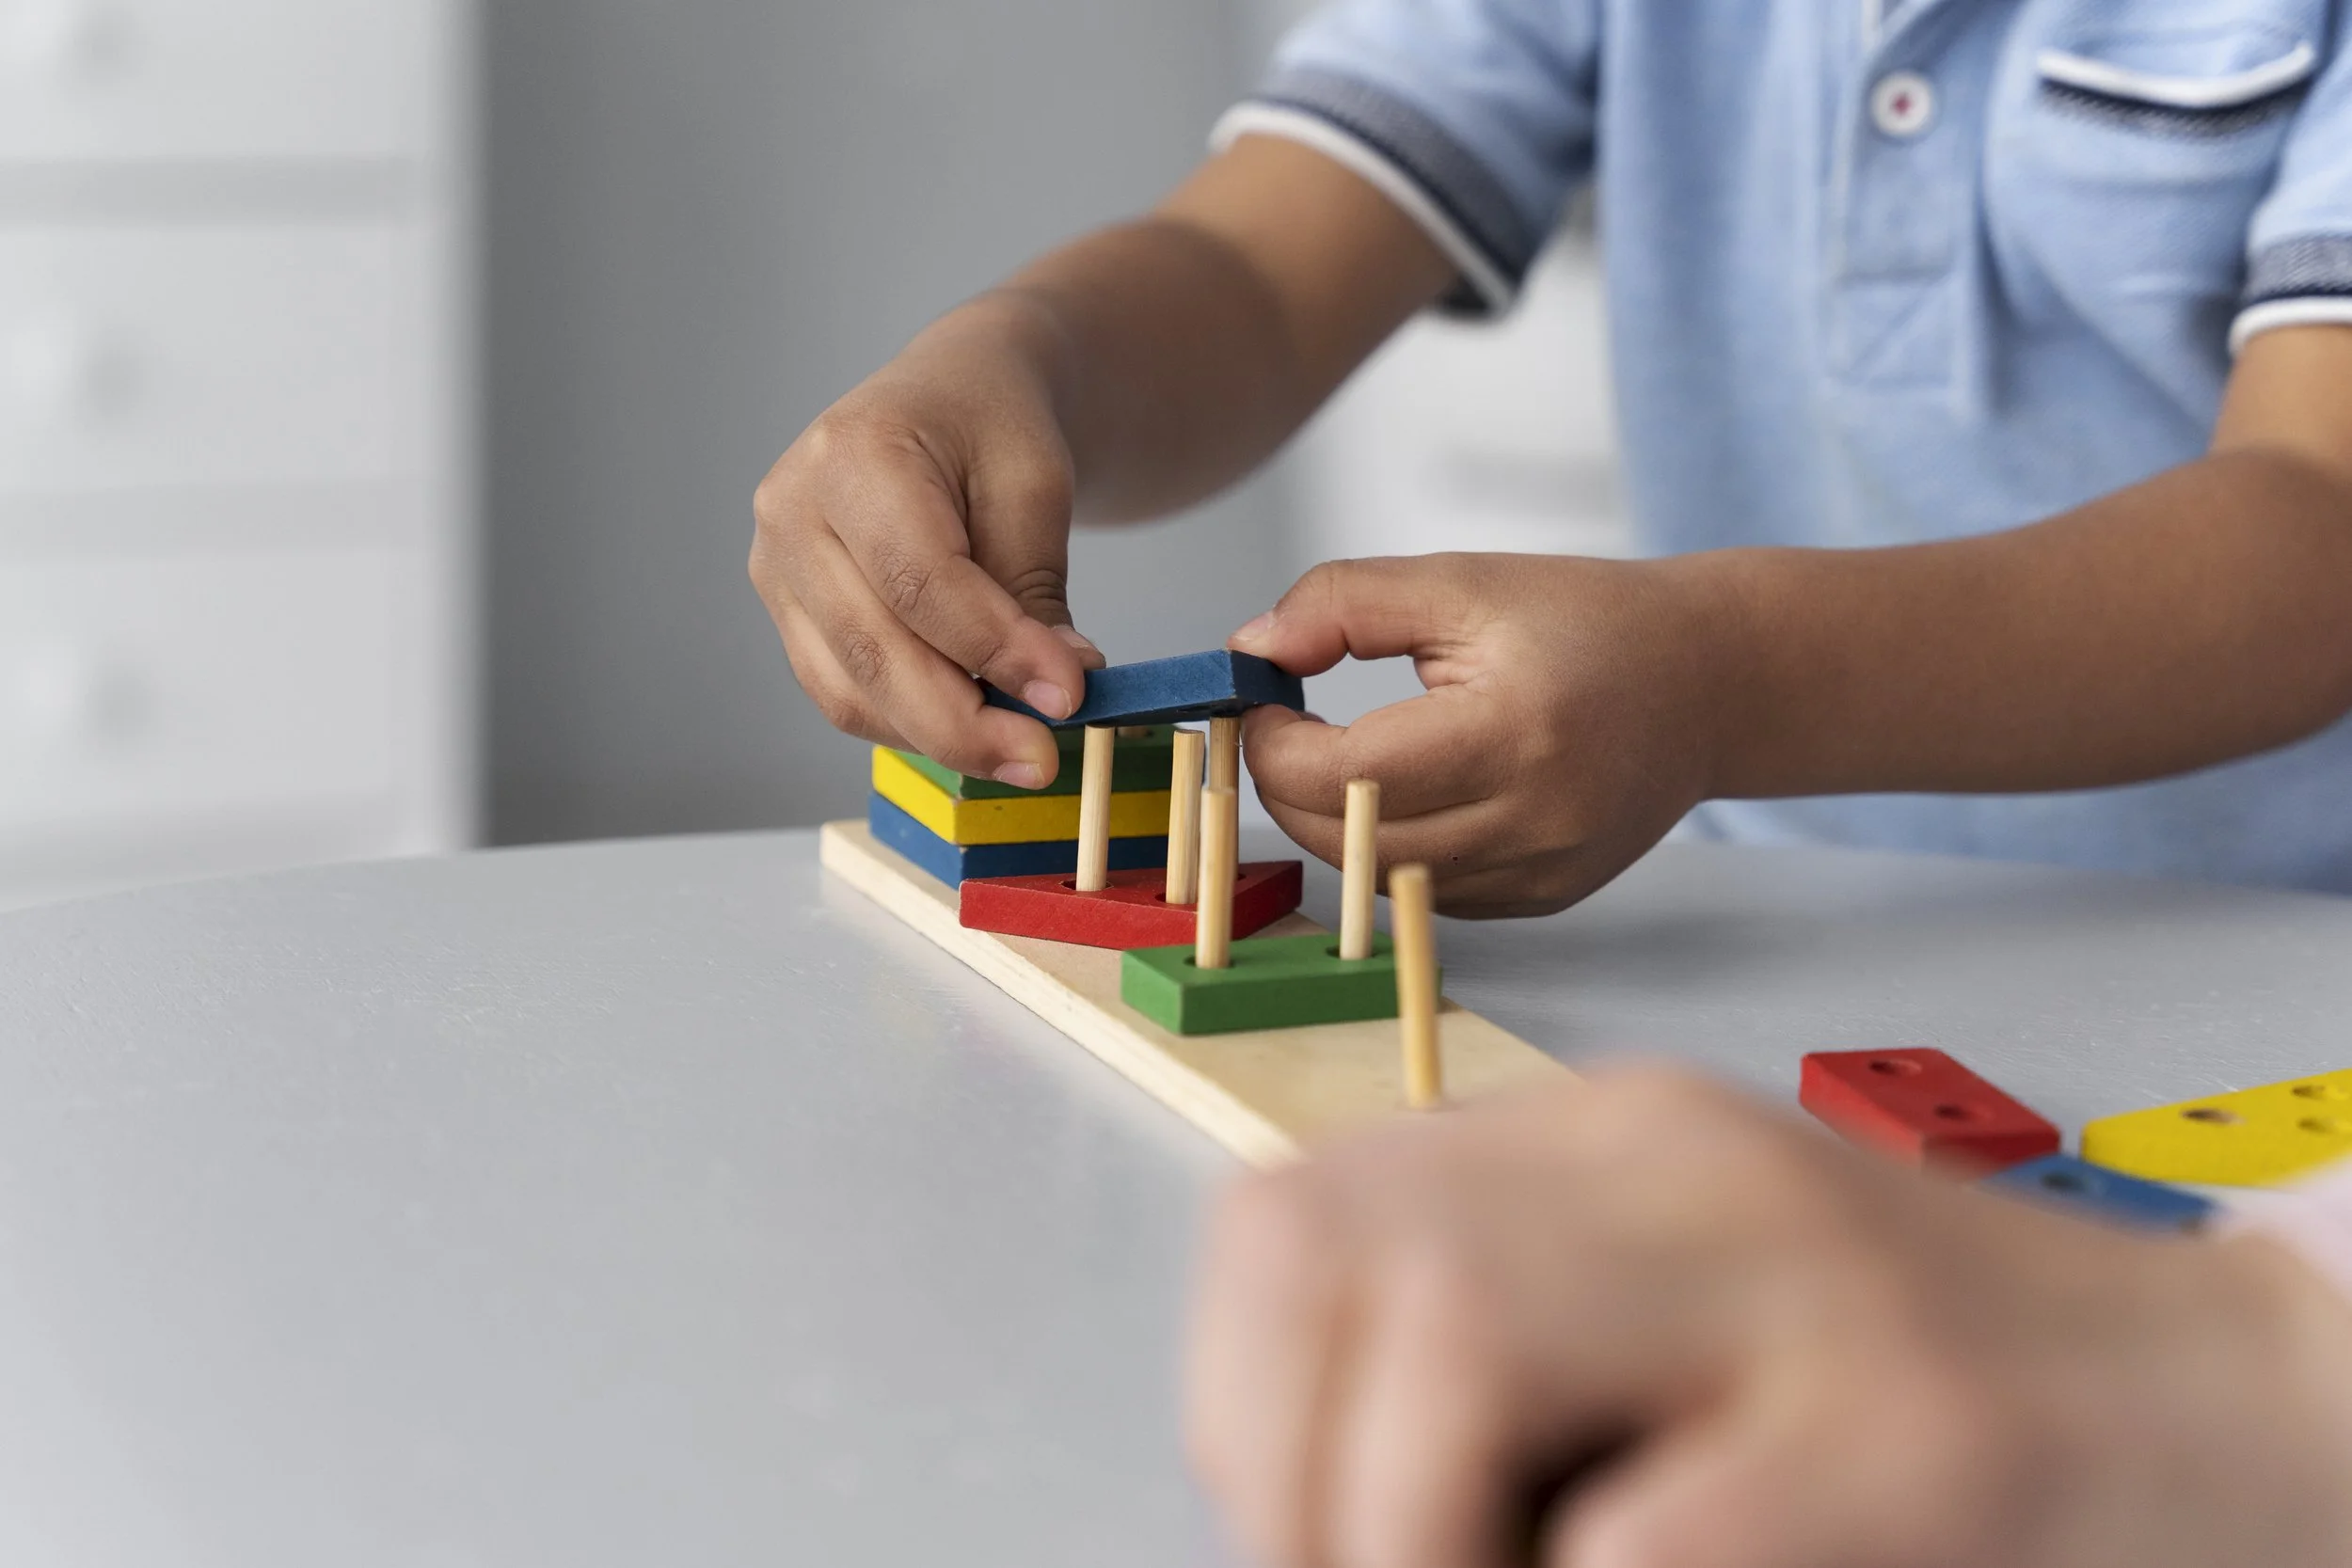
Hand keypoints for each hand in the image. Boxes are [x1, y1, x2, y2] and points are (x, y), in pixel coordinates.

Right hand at [750, 299, 1102, 788]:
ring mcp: (776, 568)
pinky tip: (976, 722)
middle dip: (964, 722)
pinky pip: (845, 696)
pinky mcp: (789, 614)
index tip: (1067, 697)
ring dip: (940, 734)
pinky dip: (912, 723)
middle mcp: (791, 512)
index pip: (918, 580)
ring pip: (851, 691)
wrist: (950, 398)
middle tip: (1044, 758)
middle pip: (872, 649)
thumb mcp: (1034, 486)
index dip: (993, 650)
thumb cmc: (993, 427)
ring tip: (1022, 743)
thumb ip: (1033, 591)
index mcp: (851, 454)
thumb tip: (1049, 696)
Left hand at [1187, 1068, 2351, 1567]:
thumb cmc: (1932, 1406)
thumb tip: (1292, 1503)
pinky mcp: (1925, 1425)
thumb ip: (1503, 1361)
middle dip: (1286, 1480)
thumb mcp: (1680, 1329)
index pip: (1288, 1225)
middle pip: (1325, 1253)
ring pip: (1448, 1346)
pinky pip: (1646, 1534)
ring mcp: (1801, 1277)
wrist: (2250, 1411)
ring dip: (1404, 1544)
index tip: (1299, 1540)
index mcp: (1597, 1145)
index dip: (1241, 1412)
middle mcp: (1674, 1165)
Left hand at [1229, 553, 1737, 916]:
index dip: (1273, 745)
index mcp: (1511, 730)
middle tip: (1278, 733)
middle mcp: (1533, 818)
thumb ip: (1343, 603)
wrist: (1708, 681)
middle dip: (1286, 789)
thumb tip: (1251, 650)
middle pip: (1350, 841)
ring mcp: (1542, 871)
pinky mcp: (1545, 898)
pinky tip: (1403, 795)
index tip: (1263, 700)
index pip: (1341, 775)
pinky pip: (1427, 894)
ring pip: (1380, 879)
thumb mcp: (1460, 582)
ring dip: (1334, 824)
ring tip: (1335, 758)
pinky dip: (1389, 852)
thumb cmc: (1586, 622)